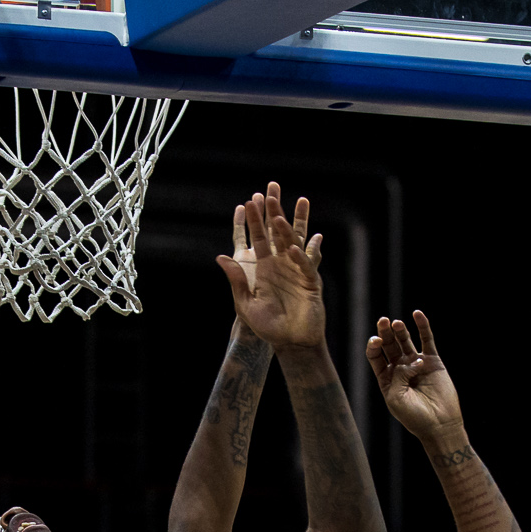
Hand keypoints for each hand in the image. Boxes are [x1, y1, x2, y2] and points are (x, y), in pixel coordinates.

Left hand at [217, 187, 325, 350]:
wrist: (290, 343)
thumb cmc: (267, 326)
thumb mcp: (245, 303)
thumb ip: (235, 280)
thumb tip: (220, 257)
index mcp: (265, 267)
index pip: (259, 238)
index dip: (255, 220)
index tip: (250, 200)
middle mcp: (281, 264)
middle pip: (278, 232)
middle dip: (274, 210)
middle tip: (271, 188)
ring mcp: (297, 271)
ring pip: (296, 241)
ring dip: (295, 222)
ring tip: (298, 200)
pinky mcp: (310, 282)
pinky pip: (305, 266)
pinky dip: (300, 257)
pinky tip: (291, 248)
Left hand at [366, 310, 462, 441]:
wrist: (439, 424)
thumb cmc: (414, 416)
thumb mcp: (396, 398)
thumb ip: (398, 376)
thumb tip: (412, 361)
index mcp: (386, 378)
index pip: (375, 355)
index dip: (373, 345)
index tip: (376, 341)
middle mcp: (400, 369)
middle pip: (389, 344)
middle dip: (385, 332)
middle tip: (383, 321)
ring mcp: (417, 363)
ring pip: (406, 340)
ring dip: (400, 330)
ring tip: (397, 323)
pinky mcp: (433, 361)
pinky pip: (427, 340)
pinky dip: (423, 326)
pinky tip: (417, 314)